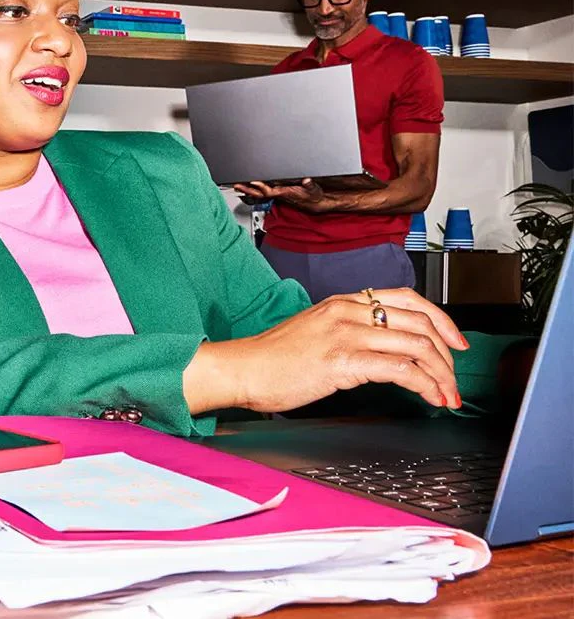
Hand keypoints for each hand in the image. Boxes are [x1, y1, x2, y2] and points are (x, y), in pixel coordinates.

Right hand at [186, 288, 466, 413]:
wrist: (241, 369)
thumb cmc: (271, 358)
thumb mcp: (315, 332)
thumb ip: (348, 333)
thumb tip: (382, 352)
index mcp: (343, 302)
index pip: (408, 299)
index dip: (442, 320)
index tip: (455, 342)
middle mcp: (348, 312)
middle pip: (421, 322)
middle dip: (448, 354)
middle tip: (454, 378)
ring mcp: (346, 335)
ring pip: (417, 344)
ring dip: (442, 374)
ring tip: (447, 394)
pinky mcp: (343, 361)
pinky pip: (400, 368)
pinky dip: (424, 385)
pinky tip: (428, 397)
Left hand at [233, 179, 328, 211]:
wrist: (315, 203)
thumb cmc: (313, 196)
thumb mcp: (314, 190)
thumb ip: (310, 184)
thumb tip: (306, 180)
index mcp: (285, 193)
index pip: (270, 190)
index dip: (261, 187)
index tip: (253, 181)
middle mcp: (278, 195)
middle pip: (260, 193)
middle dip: (247, 190)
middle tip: (236, 185)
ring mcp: (277, 195)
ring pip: (259, 193)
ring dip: (248, 189)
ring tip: (237, 185)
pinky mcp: (277, 193)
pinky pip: (262, 192)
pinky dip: (254, 189)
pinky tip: (247, 187)